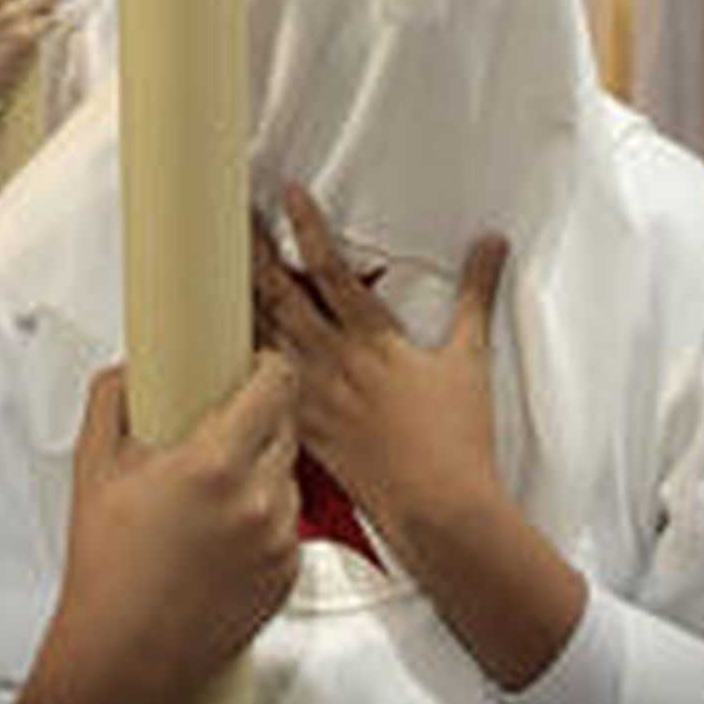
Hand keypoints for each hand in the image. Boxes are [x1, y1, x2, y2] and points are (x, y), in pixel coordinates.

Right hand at [0, 353, 299, 703]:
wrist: (122, 662)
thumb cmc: (105, 570)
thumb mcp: (93, 468)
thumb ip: (112, 399)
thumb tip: (132, 367)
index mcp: (213, 464)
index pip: (276, 383)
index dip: (268, 365)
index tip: (254, 362)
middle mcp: (258, 500)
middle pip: (286, 424)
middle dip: (260, 416)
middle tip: (222, 426)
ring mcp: (279, 541)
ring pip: (289, 474)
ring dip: (264, 468)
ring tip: (214, 491)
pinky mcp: (288, 575)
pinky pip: (289, 522)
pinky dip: (266, 516)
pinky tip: (222, 533)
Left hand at [253, 185, 505, 558]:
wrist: (440, 511)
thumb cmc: (457, 441)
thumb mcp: (471, 359)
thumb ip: (477, 294)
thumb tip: (491, 245)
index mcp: (374, 341)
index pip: (332, 269)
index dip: (306, 226)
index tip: (285, 192)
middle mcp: (335, 364)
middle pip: (281, 296)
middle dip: (253, 253)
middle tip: (228, 218)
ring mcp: (313, 399)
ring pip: (262, 338)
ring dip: (238, 301)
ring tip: (212, 269)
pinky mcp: (303, 432)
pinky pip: (259, 391)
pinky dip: (238, 366)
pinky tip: (216, 352)